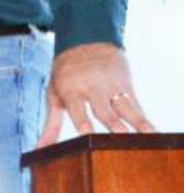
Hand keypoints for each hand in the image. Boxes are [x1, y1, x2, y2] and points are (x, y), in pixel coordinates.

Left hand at [37, 42, 153, 147]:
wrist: (86, 42)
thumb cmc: (65, 75)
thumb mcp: (54, 95)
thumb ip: (51, 124)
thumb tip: (40, 150)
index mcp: (70, 89)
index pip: (77, 108)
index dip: (82, 121)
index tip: (87, 135)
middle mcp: (92, 87)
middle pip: (104, 110)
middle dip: (113, 125)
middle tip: (121, 140)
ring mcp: (111, 85)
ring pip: (125, 107)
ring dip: (137, 122)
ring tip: (147, 136)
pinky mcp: (125, 84)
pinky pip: (135, 104)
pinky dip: (143, 117)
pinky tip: (151, 131)